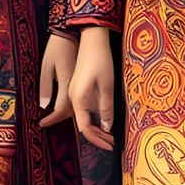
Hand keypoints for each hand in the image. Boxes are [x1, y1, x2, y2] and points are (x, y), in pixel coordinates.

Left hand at [39, 34, 77, 125]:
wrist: (74, 32)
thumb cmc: (57, 46)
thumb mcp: (46, 65)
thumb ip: (45, 86)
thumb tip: (44, 105)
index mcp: (67, 82)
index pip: (61, 109)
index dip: (51, 119)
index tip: (41, 124)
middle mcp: (77, 85)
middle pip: (71, 111)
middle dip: (58, 119)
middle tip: (45, 122)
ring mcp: (81, 82)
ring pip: (77, 105)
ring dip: (65, 114)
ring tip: (52, 116)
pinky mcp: (82, 79)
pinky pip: (79, 98)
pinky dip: (71, 105)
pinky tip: (62, 105)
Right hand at [70, 28, 116, 150]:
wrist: (92, 39)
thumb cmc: (100, 60)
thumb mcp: (107, 85)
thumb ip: (106, 107)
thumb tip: (107, 127)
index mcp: (78, 99)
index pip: (85, 128)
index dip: (97, 139)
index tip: (109, 146)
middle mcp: (73, 98)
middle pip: (82, 124)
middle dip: (97, 136)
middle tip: (111, 144)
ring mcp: (75, 92)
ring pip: (83, 116)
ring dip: (96, 127)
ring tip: (110, 135)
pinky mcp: (79, 87)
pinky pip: (85, 107)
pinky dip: (94, 116)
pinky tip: (105, 118)